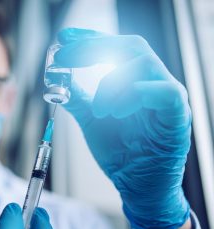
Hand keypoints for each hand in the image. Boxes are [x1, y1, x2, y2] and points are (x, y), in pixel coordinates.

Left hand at [55, 28, 190, 228]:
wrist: (136, 186)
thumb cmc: (120, 153)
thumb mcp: (92, 120)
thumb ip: (77, 98)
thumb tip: (55, 78)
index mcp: (135, 82)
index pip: (117, 47)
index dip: (91, 38)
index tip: (63, 39)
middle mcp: (153, 83)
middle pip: (130, 46)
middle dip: (93, 48)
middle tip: (64, 57)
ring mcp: (167, 98)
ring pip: (143, 64)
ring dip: (110, 83)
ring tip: (98, 109)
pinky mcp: (176, 117)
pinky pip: (164, 92)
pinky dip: (134, 95)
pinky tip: (115, 112)